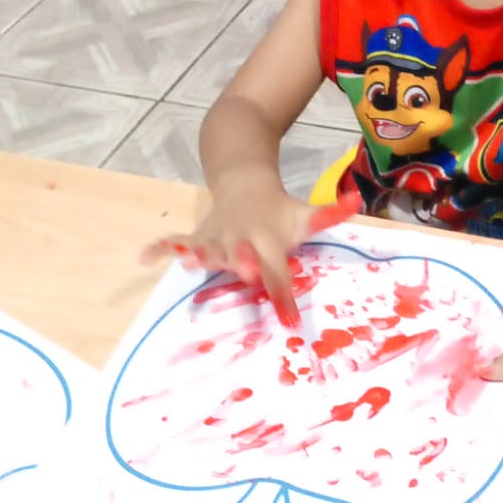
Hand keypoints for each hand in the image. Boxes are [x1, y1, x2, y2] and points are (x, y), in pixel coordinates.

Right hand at [141, 183, 360, 325]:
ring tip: (190, 260)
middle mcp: (241, 239)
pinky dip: (160, 248)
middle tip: (247, 275)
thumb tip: (358, 202)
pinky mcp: (197, 234)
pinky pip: (174, 240)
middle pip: (242, 255)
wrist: (245, 180)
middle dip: (244, 264)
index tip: (287, 321)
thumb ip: (330, 214)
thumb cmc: (278, 211)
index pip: (277, 272)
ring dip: (200, 254)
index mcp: (268, 240)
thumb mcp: (305, 214)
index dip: (283, 294)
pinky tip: (143, 258)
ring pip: (208, 247)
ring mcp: (216, 235)